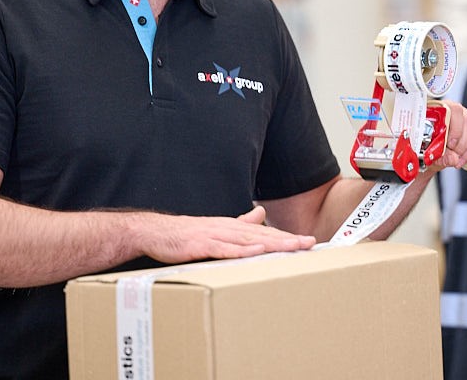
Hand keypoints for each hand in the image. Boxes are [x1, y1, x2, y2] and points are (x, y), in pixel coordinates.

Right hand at [130, 206, 315, 263]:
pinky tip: (256, 251)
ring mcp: (215, 236)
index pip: (265, 232)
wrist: (156, 232)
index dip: (287, 236)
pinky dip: (241, 250)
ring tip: (292, 247)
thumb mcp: (217, 227)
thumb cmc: (186, 233)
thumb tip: (260, 214)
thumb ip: (240, 223)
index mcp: (232, 227)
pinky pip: (224, 249)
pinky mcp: (201, 246)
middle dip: (287, 239)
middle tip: (310, 243)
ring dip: (271, 243)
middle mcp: (227, 229)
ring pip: (248, 240)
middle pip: (262, 234)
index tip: (308, 241)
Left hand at [424, 101, 466, 170]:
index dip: (455, 128)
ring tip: (460, 160)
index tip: (451, 144)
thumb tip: (453, 159)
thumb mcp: (430, 152)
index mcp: (441, 110)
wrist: (430, 150)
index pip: (454, 110)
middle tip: (456, 156)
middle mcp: (456, 111)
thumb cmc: (427, 145)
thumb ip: (440, 155)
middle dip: (463, 143)